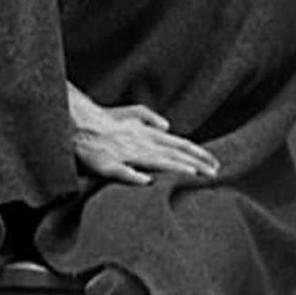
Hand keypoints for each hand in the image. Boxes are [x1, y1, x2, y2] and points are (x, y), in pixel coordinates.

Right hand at [67, 86, 220, 185]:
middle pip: (173, 153)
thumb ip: (149, 117)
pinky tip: (148, 182)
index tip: (215, 163)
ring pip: (154, 161)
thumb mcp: (131, 112)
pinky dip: (135, 176)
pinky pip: (122, 171)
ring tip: (193, 174)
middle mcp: (141, 142)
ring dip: (174, 167)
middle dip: (196, 163)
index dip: (198, 153)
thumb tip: (167, 125)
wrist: (80, 123)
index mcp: (148, 133)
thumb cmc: (106, 120)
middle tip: (215, 173)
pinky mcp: (107, 164)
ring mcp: (125, 153)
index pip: (179, 144)